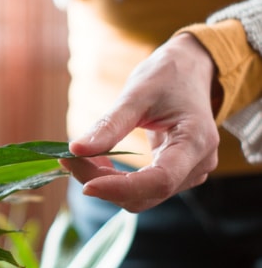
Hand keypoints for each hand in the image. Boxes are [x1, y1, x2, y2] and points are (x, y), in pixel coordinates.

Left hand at [63, 33, 220, 212]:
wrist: (190, 70)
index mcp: (196, 141)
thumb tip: (75, 149)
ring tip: (82, 156)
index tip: (86, 185)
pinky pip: (143, 189)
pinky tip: (99, 159)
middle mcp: (198, 165)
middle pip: (146, 193)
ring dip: (107, 182)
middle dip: (104, 182)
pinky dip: (116, 180)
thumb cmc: (167, 76)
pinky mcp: (177, 175)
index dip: (122, 187)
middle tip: (68, 159)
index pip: (160, 180)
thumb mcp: (136, 94)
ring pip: (141, 196)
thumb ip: (110, 125)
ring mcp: (190, 173)